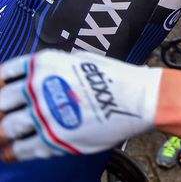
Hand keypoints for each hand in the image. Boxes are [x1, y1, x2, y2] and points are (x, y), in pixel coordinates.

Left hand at [0, 50, 161, 161]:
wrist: (137, 98)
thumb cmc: (114, 77)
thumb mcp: (81, 59)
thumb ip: (54, 68)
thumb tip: (39, 77)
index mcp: (46, 64)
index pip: (6, 73)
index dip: (1, 83)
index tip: (2, 90)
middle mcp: (40, 88)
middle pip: (0, 102)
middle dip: (0, 109)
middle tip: (2, 115)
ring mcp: (45, 115)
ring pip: (6, 128)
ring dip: (2, 133)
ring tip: (2, 137)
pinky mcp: (55, 139)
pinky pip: (22, 149)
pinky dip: (14, 152)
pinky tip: (12, 152)